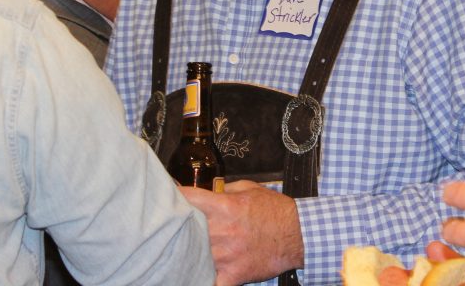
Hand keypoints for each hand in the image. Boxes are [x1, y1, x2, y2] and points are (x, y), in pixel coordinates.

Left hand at [180, 180, 302, 285]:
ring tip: (177, 249)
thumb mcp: (249, 189)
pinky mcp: (234, 274)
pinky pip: (210, 283)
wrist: (298, 234)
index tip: (167, 196)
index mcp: (224, 207)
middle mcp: (222, 230)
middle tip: (168, 225)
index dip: (173, 196)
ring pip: (193, 256)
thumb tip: (208, 192)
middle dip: (176, 225)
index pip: (188, 198)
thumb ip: (225, 190)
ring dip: (186, 252)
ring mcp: (226, 255)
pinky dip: (201, 280)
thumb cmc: (274, 210)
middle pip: (185, 228)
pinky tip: (194, 275)